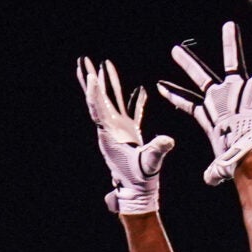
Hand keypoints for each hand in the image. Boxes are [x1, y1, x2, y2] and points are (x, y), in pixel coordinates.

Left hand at [77, 57, 175, 215]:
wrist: (140, 190)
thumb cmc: (141, 178)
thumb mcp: (149, 162)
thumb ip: (156, 150)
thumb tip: (167, 140)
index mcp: (110, 135)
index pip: (98, 109)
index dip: (94, 93)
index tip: (92, 76)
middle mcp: (111, 129)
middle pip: (98, 100)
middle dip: (91, 80)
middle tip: (83, 61)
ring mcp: (120, 130)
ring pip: (112, 101)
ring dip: (108, 83)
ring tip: (103, 64)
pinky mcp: (130, 133)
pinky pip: (131, 111)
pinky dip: (135, 101)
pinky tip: (140, 90)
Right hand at [159, 22, 251, 185]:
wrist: (248, 157)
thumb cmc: (234, 164)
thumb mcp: (220, 168)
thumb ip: (214, 173)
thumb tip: (210, 180)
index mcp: (211, 118)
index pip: (189, 104)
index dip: (175, 96)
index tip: (161, 86)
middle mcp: (221, 101)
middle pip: (201, 78)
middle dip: (188, 64)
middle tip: (175, 50)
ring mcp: (237, 92)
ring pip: (232, 62)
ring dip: (230, 43)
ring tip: (229, 25)